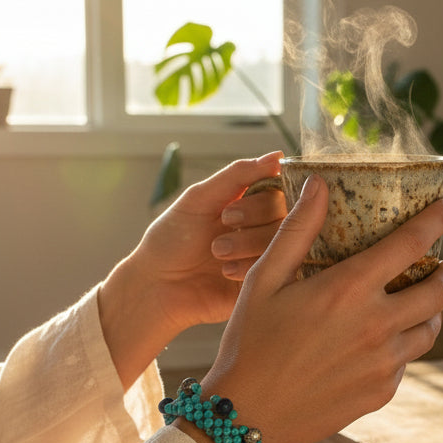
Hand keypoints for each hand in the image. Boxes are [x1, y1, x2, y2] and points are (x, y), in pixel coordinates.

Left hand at [98, 152, 285, 387]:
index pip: (279, 192)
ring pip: (284, 242)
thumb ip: (239, 175)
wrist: (156, 286)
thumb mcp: (200, 198)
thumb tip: (278, 156)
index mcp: (250, 205)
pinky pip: (277, 271)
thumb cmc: (172, 239)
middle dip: (251, 223)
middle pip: (286, 215)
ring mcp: (266, 257)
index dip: (260, 202)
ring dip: (246, 245)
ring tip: (217, 254)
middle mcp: (263, 229)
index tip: (228, 213)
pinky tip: (225, 273)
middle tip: (221, 232)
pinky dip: (249, 268)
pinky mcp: (265, 284)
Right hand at [200, 174, 442, 442]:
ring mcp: (384, 362)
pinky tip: (381, 341)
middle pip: (438, 290)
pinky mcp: (382, 391)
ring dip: (431, 310)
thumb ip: (297, 229)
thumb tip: (319, 184)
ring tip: (417, 302)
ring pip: (430, 328)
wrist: (246, 416)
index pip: (412, 244)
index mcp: (349, 288)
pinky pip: (407, 360)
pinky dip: (403, 345)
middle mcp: (377, 324)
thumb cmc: (249, 342)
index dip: (436, 220)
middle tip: (440, 266)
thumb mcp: (264, 279)